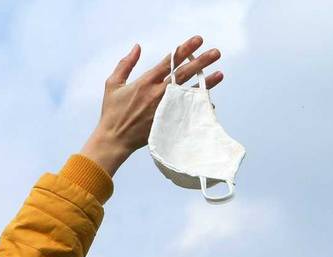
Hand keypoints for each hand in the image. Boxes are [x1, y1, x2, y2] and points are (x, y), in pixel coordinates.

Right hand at [79, 35, 224, 175]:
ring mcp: (164, 108)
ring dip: (206, 83)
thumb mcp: (113, 84)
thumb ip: (125, 64)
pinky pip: (187, 112)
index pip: (168, 62)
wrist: (114, 140)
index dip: (184, 49)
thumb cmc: (112, 112)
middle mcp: (157, 94)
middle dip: (201, 61)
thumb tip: (137, 47)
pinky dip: (198, 107)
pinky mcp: (167, 121)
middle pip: (183, 74)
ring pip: (188, 92)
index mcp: (145, 82)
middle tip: (216, 53)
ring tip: (220, 73)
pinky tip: (209, 101)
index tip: (198, 40)